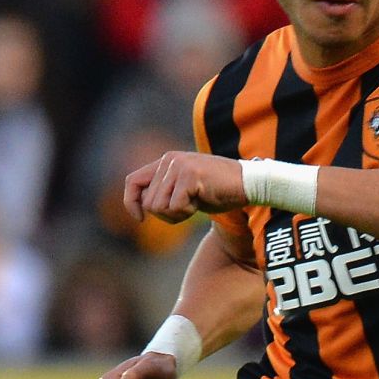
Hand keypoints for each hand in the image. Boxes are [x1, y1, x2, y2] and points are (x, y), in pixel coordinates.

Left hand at [123, 151, 245, 223]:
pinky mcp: (189, 175)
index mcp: (166, 161)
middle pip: (148, 202)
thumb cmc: (218, 191)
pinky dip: (186, 212)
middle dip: (166, 215)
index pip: (132, 181)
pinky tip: (201, 202)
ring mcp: (179, 166)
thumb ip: (165, 193)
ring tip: (195, 203)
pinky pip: (175, 207)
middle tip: (188, 209)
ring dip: (177, 214)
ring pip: (158, 206)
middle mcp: (169, 160)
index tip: (140, 219)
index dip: (131, 202)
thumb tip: (142, 207)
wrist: (248, 184)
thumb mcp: (186, 190)